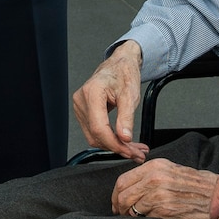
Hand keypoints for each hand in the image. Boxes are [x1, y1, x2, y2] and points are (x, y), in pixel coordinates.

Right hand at [73, 42, 147, 159]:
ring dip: (115, 145)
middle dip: (117, 147)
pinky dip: (110, 139)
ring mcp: (80, 107)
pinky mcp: (84, 112)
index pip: (99, 128)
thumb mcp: (130, 95)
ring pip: (95, 136)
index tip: (129, 151)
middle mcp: (81, 101)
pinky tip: (124, 142)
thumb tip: (124, 138)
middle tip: (137, 153)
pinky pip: (95, 131)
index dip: (114, 144)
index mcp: (92, 93)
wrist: (119, 64)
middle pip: (96, 135)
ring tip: (134, 149)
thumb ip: (126, 118)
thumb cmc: (124, 74)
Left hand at [112, 158, 218, 218]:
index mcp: (156, 166)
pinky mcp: (165, 209)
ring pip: (129, 206)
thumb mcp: (172, 172)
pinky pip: (143, 217)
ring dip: (129, 215)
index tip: (117, 202)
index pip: (123, 180)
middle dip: (118, 206)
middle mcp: (156, 177)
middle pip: (122, 193)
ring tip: (135, 218)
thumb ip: (151, 176)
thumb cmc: (197, 186)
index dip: (116, 194)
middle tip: (121, 213)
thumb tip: (131, 188)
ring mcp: (160, 193)